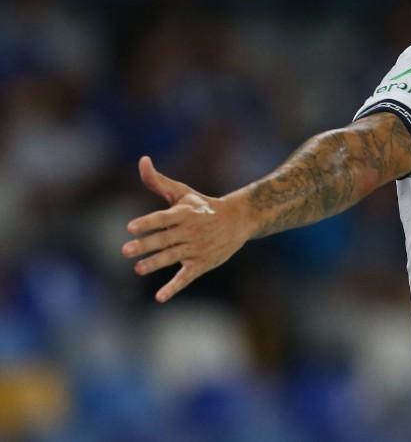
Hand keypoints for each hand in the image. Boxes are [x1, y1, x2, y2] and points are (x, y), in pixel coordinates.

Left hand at [122, 156, 252, 302]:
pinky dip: (174, 287)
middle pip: (164, 239)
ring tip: (138, 268)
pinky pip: (186, 277)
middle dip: (145, 245)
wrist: (238, 220)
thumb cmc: (203, 205)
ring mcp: (196, 248)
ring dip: (155, 263)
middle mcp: (190, 231)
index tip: (131, 227)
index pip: (162, 218)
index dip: (147, 222)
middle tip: (125, 250)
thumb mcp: (182, 192)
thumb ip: (157, 181)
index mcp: (184, 213)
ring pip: (173, 257)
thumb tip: (142, 160)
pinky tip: (160, 297)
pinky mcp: (202, 263)